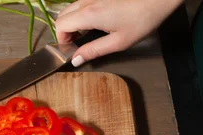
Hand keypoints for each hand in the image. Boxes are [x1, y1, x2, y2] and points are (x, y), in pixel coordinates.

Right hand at [55, 0, 183, 66]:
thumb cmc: (142, 19)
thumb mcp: (118, 42)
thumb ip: (93, 51)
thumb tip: (75, 60)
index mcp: (89, 15)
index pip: (60, 26)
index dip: (61, 40)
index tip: (71, 49)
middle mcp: (87, 1)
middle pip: (62, 15)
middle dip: (65, 31)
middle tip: (77, 43)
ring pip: (71, 8)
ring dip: (72, 21)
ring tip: (86, 33)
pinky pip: (82, 2)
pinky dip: (81, 13)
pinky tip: (95, 21)